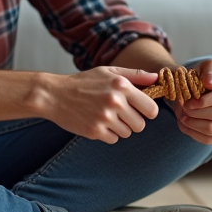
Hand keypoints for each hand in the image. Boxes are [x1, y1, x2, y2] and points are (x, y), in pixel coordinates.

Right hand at [43, 67, 159, 143]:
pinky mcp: (95, 131)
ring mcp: (105, 117)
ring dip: (120, 127)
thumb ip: (135, 75)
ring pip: (127, 133)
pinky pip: (113, 139)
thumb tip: (156, 78)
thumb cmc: (84, 82)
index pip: (151, 109)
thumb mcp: (109, 72)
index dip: (148, 111)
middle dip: (133, 121)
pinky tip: (98, 122)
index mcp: (122, 85)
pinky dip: (108, 134)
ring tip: (106, 116)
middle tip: (121, 114)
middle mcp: (115, 101)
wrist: (55, 95)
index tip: (141, 109)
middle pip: (141, 125)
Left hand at [170, 59, 211, 144]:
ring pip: (210, 129)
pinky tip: (184, 123)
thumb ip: (208, 70)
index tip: (187, 101)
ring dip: (191, 123)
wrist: (189, 91)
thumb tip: (211, 82)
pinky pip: (207, 139)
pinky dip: (192, 132)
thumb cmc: (197, 78)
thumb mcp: (201, 68)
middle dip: (194, 113)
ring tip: (182, 115)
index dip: (201, 102)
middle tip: (183, 108)